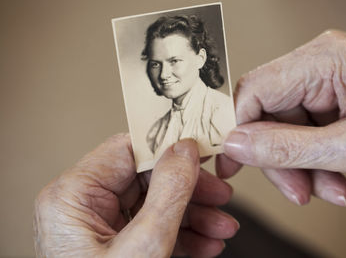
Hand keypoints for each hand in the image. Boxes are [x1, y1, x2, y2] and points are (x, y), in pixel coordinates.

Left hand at [34, 134, 238, 256]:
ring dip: (193, 215)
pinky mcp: (113, 243)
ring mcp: (98, 225)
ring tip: (222, 227)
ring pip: (154, 203)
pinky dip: (181, 234)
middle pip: (146, 177)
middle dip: (189, 190)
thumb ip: (168, 193)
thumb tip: (186, 151)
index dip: (169, 148)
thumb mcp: (144, 248)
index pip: (127, 149)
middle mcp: (81, 205)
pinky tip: (206, 243)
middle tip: (221, 195)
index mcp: (73, 195)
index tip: (202, 151)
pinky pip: (151, 226)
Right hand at [218, 30, 345, 205]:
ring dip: (300, 166)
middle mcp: (317, 64)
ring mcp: (323, 81)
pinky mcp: (329, 98)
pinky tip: (334, 180)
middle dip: (281, 159)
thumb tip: (236, 146)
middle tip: (296, 190)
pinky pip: (301, 132)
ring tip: (328, 189)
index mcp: (323, 61)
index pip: (253, 91)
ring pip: (283, 129)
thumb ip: (287, 149)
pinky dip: (314, 162)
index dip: (239, 130)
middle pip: (267, 114)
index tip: (234, 164)